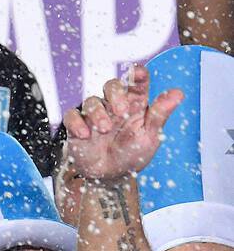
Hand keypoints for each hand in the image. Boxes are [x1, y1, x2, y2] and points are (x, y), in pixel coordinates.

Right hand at [62, 64, 182, 181]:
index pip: (136, 82)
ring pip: (91, 100)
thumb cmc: (132, 154)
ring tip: (104, 130)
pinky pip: (72, 115)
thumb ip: (160, 114)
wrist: (110, 176)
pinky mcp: (78, 125)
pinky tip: (85, 135)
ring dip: (97, 114)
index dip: (137, 74)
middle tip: (121, 111)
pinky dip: (77, 123)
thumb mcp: (150, 136)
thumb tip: (178, 93)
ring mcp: (95, 114)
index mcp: (135, 104)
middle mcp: (114, 105)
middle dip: (115, 94)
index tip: (137, 74)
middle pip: (112, 85)